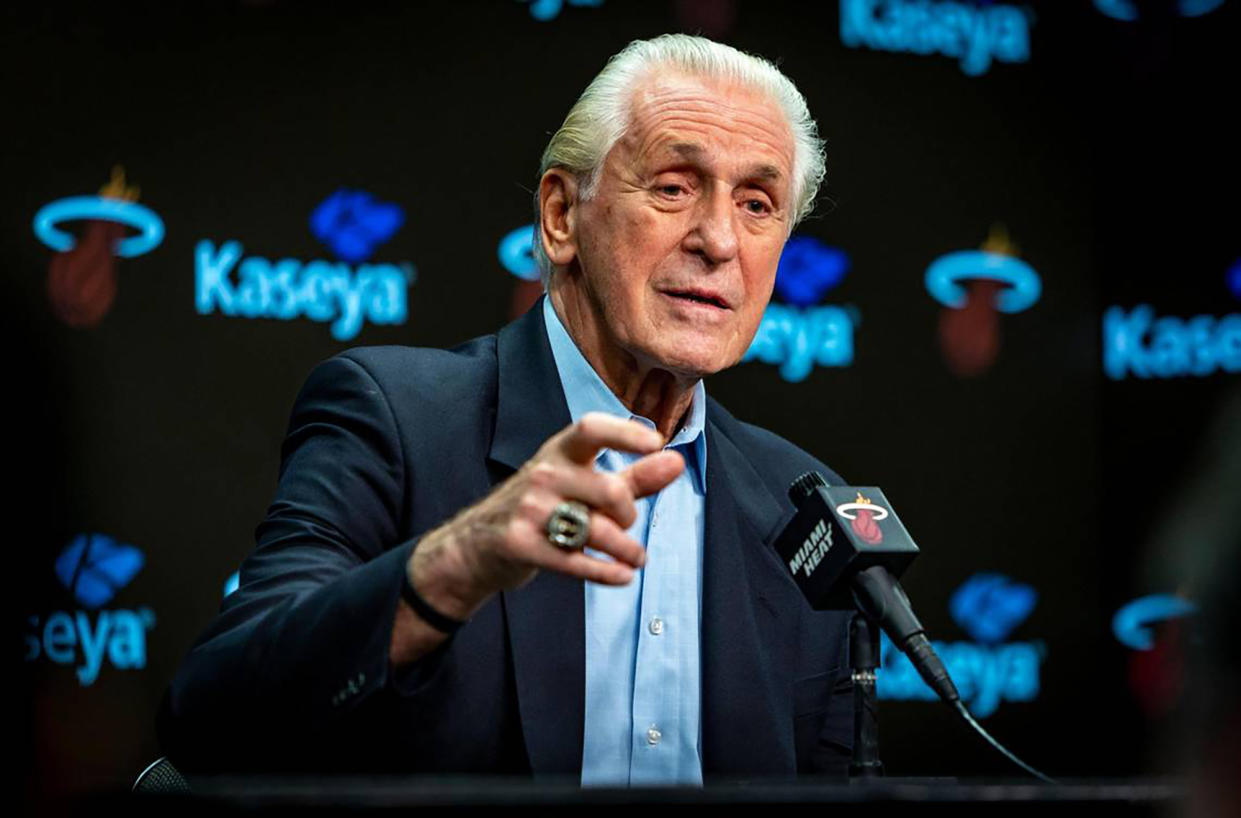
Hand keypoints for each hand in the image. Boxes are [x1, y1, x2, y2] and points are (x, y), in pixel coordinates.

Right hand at [394, 413, 684, 658]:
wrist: (475, 544)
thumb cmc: (541, 507)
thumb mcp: (582, 484)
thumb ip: (633, 477)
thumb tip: (676, 461)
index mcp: (559, 452)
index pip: (591, 429)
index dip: (625, 433)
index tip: (655, 443)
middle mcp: (544, 474)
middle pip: (609, 491)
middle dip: (629, 514)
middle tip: (627, 524)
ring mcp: (529, 510)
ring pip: (597, 531)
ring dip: (627, 551)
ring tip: (635, 559)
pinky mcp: (520, 544)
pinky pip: (575, 562)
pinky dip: (608, 573)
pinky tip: (622, 575)